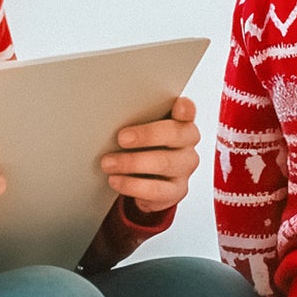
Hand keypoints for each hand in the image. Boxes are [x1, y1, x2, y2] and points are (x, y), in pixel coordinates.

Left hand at [100, 94, 199, 214]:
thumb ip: (137, 120)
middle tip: (122, 138)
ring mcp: (184, 168)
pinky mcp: (176, 191)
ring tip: (109, 163)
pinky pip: (156, 190)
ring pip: (163, 163)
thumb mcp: (141, 130)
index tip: (178, 105)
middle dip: (146, 135)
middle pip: (174, 134)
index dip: (185, 108)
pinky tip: (116, 180)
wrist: (146, 180)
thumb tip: (113, 116)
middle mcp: (187, 144)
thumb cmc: (143, 148)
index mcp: (182, 123)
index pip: (187, 111)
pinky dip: (132, 185)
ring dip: (132, 162)